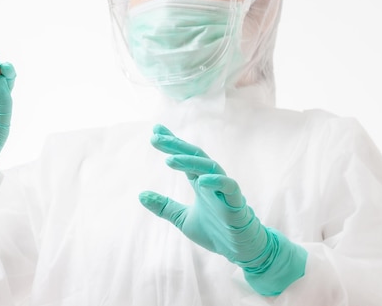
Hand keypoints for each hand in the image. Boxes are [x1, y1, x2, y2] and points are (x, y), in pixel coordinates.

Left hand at [139, 124, 306, 294]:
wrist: (241, 250)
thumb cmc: (215, 231)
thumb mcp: (182, 219)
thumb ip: (164, 207)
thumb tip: (140, 195)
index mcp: (200, 182)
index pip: (185, 157)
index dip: (171, 143)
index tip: (155, 131)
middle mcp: (212, 181)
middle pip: (194, 156)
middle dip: (175, 145)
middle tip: (156, 137)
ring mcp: (224, 190)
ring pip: (210, 167)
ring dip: (190, 162)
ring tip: (169, 159)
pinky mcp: (236, 203)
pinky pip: (229, 187)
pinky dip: (216, 181)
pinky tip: (201, 180)